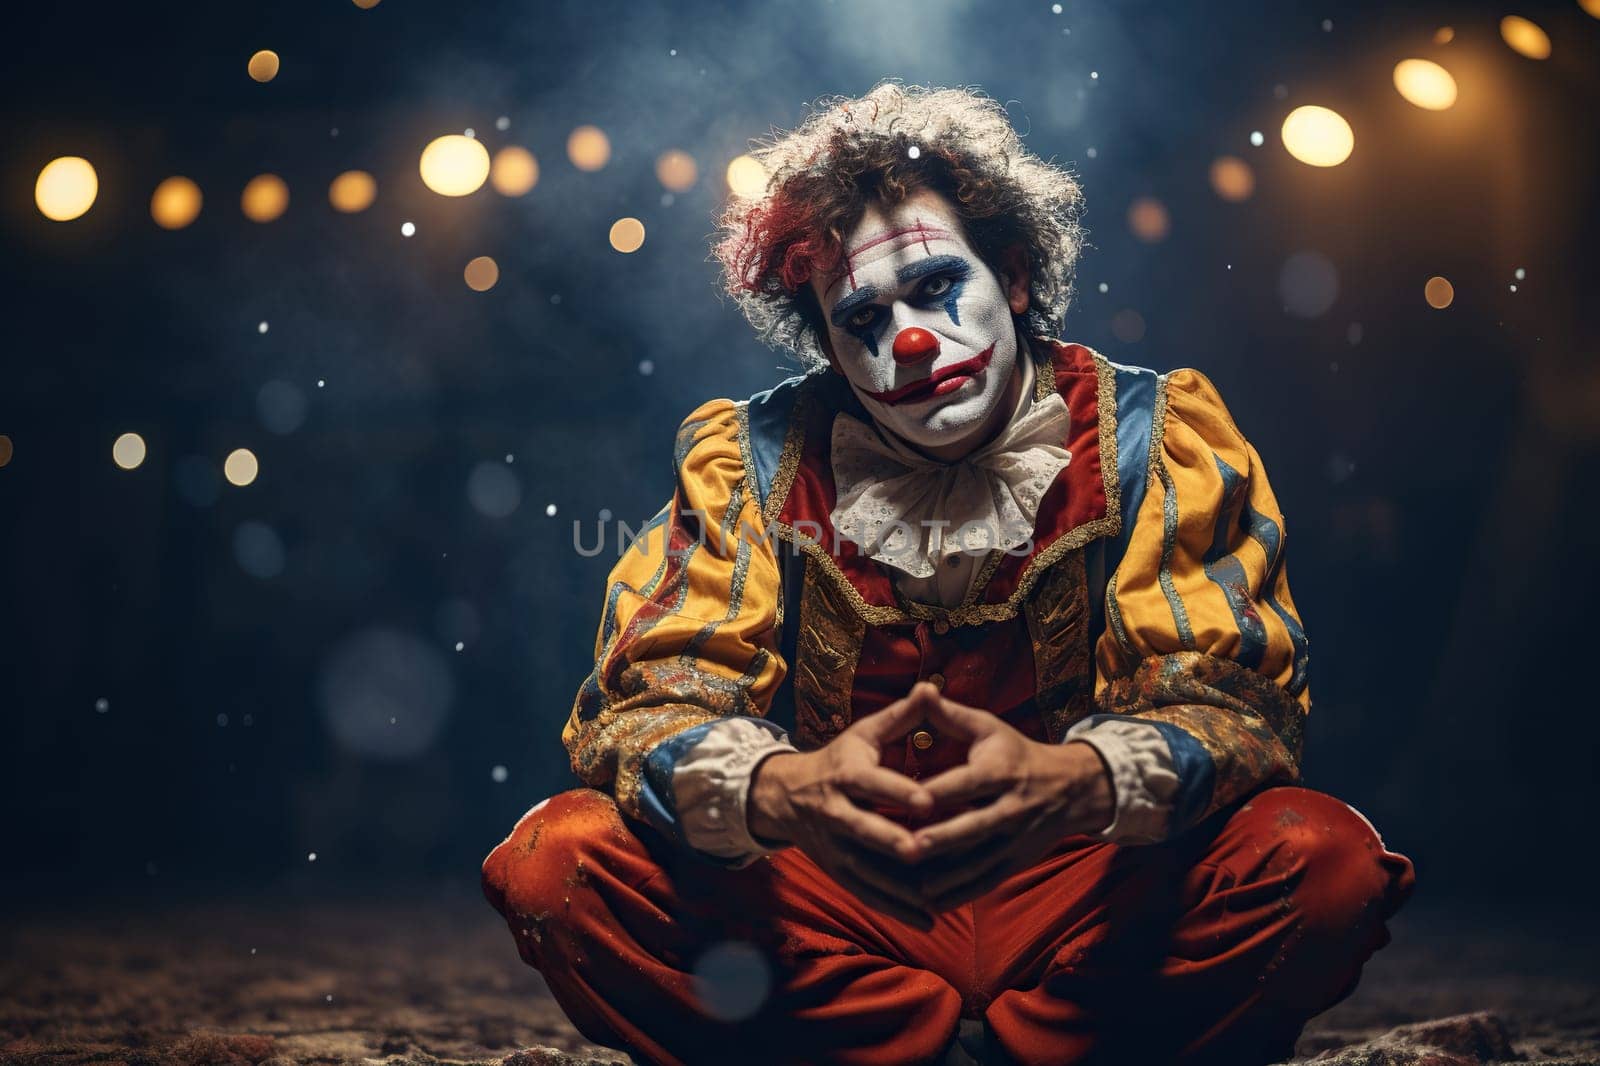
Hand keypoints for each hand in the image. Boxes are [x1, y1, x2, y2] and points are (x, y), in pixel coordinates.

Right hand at [747, 686, 939, 927]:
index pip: (873, 783)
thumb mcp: (864, 734)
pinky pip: (865, 892)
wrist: (785, 796)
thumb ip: (901, 717)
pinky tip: (926, 918)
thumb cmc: (839, 759)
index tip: (927, 800)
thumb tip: (931, 687)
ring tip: (933, 898)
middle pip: (862, 829)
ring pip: (864, 868)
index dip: (898, 791)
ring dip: (896, 886)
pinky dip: (893, 907)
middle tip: (921, 851)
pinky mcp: (836, 870)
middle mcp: (835, 811)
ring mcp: (833, 845)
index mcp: (846, 774)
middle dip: (889, 841)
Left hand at [908, 693, 1113, 911]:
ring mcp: (1015, 839)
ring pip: (980, 862)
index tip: (907, 800)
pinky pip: (986, 882)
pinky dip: (959, 894)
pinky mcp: (1016, 861)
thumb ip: (949, 715)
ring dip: (947, 876)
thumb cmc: (1015, 753)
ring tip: (911, 886)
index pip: (965, 783)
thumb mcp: (988, 727)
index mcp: (999, 771)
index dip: (937, 792)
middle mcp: (1009, 807)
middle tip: (909, 849)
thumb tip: (920, 688)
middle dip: (944, 839)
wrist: (1071, 788)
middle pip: (974, 827)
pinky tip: (929, 902)